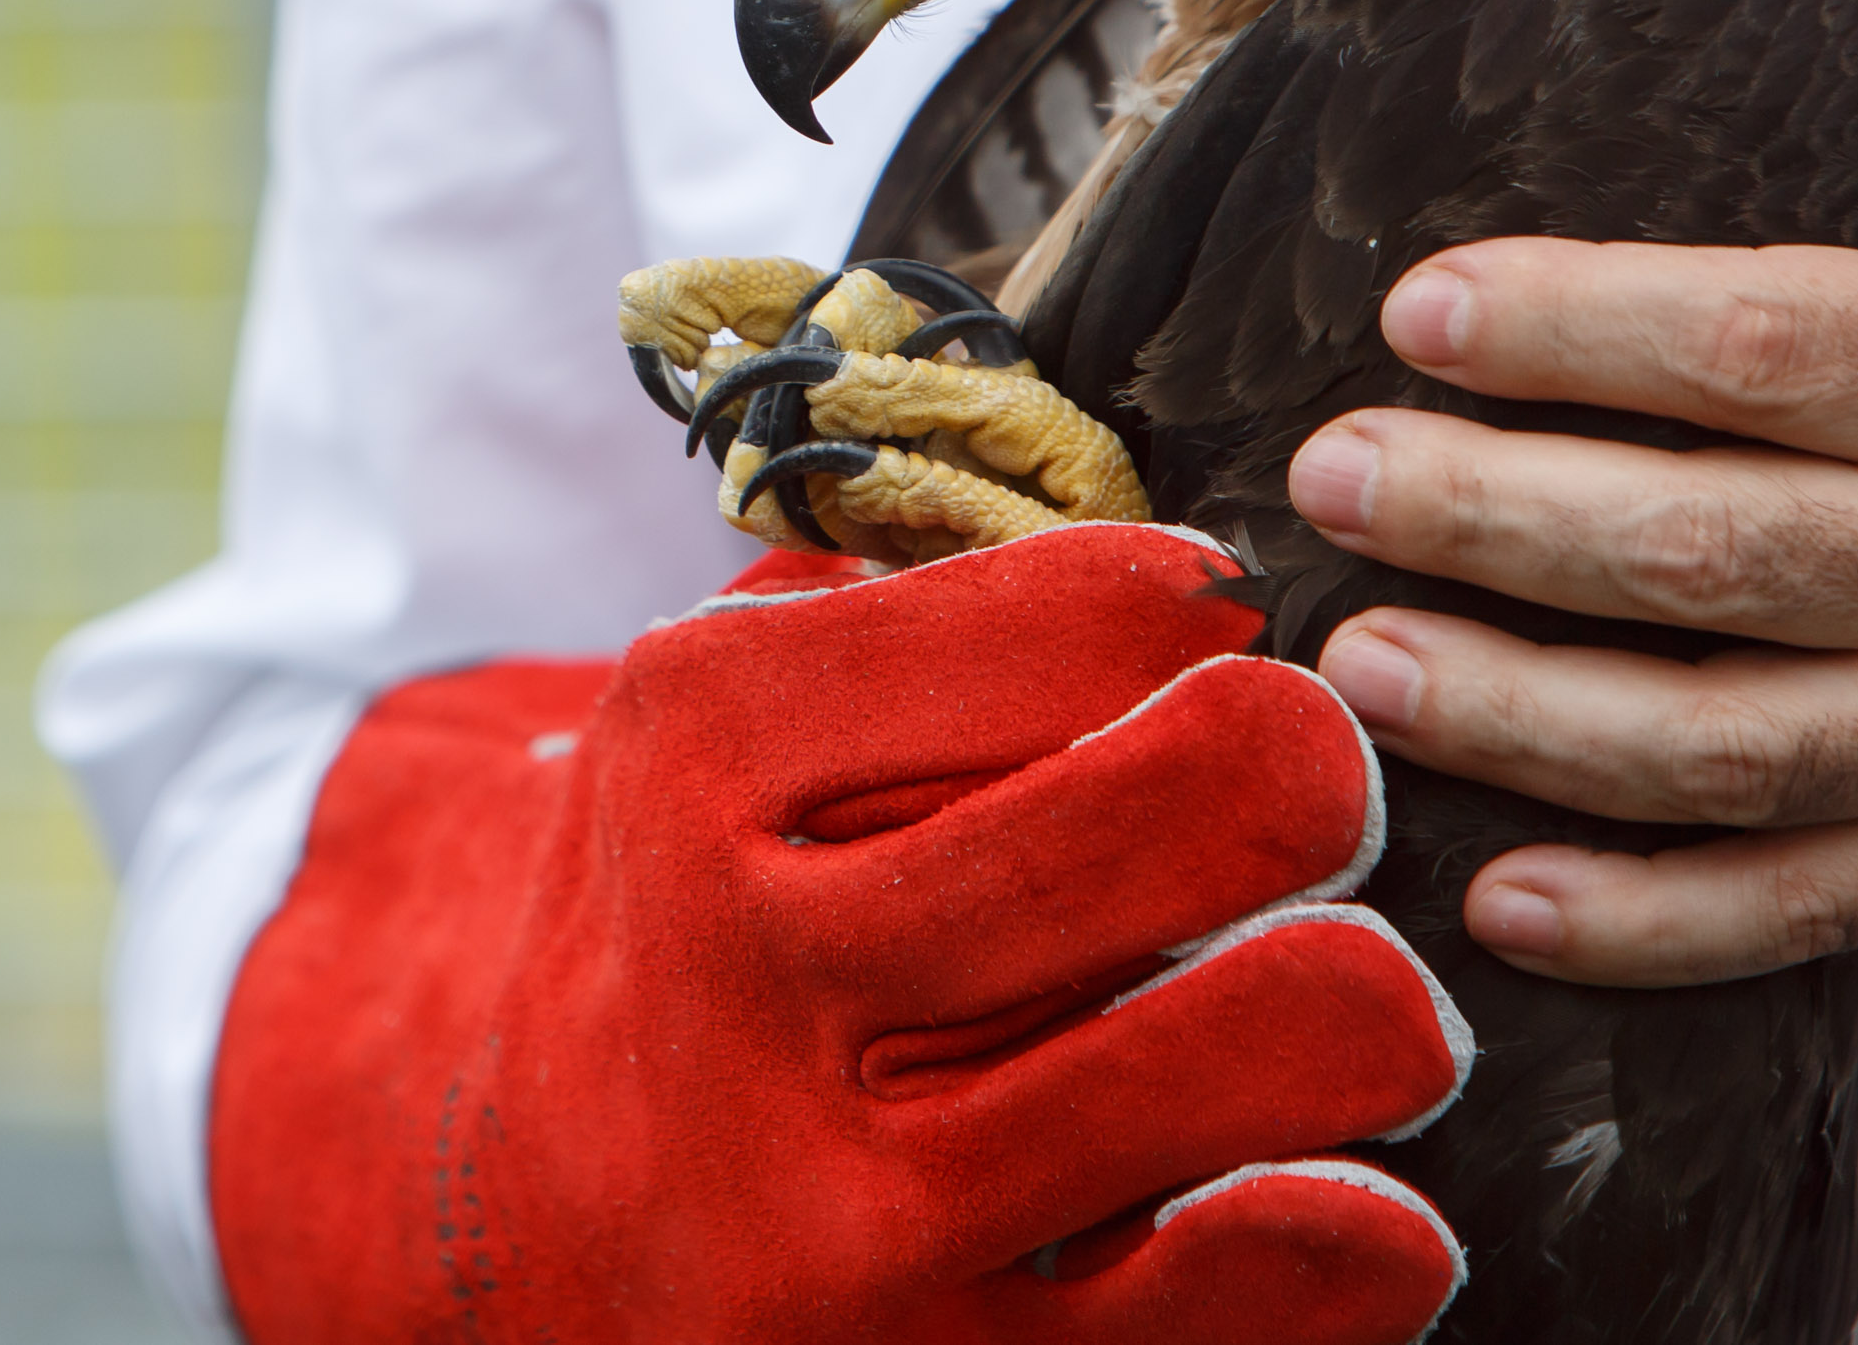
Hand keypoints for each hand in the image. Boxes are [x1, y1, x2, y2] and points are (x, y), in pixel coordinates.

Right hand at [212, 525, 1472, 1342]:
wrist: (496, 1226)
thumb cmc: (675, 931)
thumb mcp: (709, 732)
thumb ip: (901, 623)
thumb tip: (1186, 584)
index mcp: (692, 752)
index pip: (1087, 615)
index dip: (1193, 612)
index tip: (1193, 637)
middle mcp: (745, 972)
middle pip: (1200, 799)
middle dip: (1305, 773)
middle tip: (1297, 796)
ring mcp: (835, 1209)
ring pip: (1269, 1042)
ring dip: (1361, 1006)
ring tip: (1333, 1002)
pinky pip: (1265, 1287)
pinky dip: (1360, 1230)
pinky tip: (1320, 1189)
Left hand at [1292, 0, 1857, 985]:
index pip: (1762, 349)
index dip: (1579, 330)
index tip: (1420, 304)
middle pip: (1708, 552)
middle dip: (1498, 520)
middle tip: (1331, 475)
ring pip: (1730, 747)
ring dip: (1531, 720)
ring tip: (1365, 665)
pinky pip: (1808, 909)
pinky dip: (1656, 923)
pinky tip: (1503, 897)